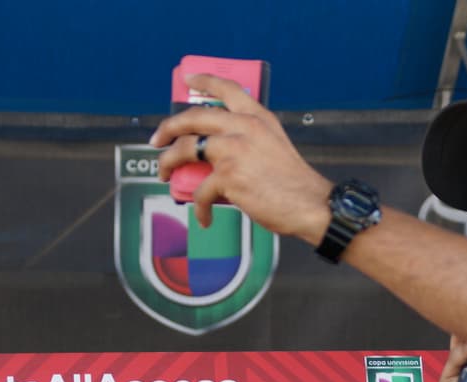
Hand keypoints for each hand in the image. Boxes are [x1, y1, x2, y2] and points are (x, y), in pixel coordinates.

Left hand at [150, 73, 333, 237]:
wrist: (309, 204)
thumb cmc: (292, 182)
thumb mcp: (273, 146)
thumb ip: (248, 140)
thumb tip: (214, 155)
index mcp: (257, 117)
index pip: (226, 89)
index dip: (203, 81)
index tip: (188, 79)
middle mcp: (244, 127)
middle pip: (193, 117)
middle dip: (168, 127)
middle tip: (157, 139)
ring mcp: (234, 150)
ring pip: (185, 149)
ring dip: (167, 163)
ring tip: (164, 174)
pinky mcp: (228, 176)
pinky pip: (199, 191)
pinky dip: (198, 207)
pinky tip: (203, 216)